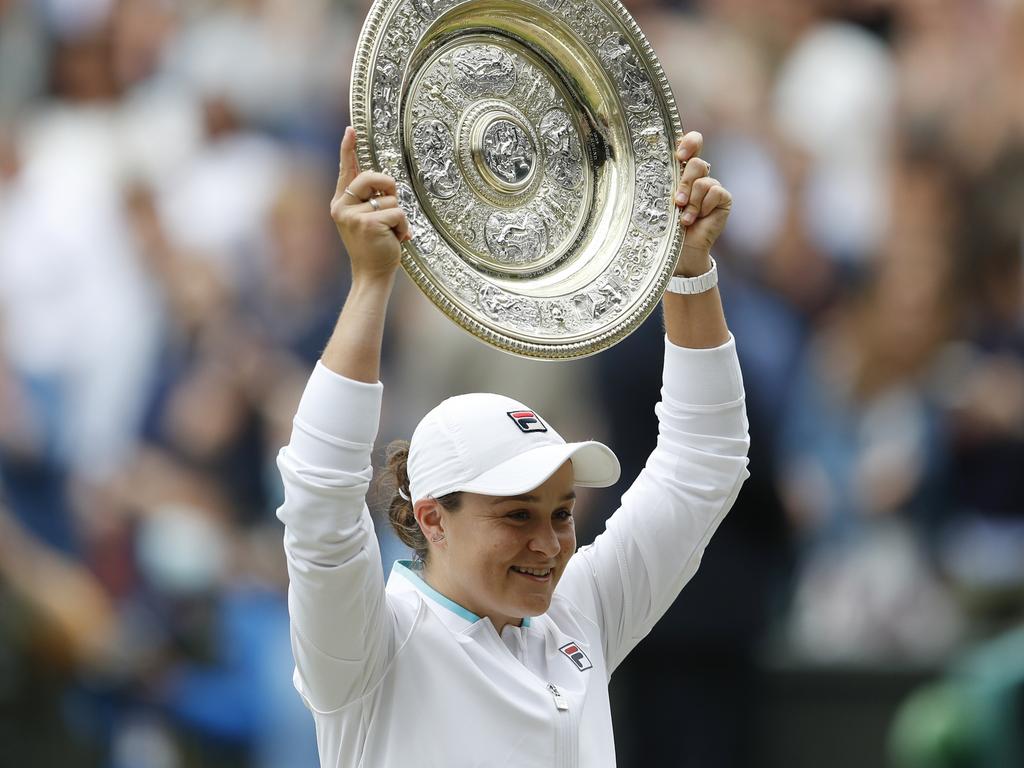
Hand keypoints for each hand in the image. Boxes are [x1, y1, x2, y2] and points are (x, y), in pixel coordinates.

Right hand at [330, 127, 410, 285]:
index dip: (348, 148)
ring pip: (390, 199)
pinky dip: (403, 227)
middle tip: (391, 207)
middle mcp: (342, 206)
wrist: (371, 274)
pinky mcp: (367, 224)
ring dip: (398, 217)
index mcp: (341, 202)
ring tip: (390, 233)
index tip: (351, 129)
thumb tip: (387, 184)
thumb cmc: (373, 246)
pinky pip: (398, 213)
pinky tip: (396, 239)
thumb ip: (370, 200)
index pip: (345, 170)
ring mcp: (353, 215)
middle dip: (388, 187)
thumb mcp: (366, 219)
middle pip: (371, 176)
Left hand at [673, 131, 731, 275]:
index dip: (690, 143)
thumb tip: (649, 163)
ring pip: (704, 180)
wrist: (680, 249)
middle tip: (677, 201)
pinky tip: (697, 219)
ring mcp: (712, 186)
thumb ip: (662, 180)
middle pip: (697, 162)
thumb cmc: (665, 224)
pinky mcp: (723, 198)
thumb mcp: (660, 199)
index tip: (680, 154)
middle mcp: (699, 176)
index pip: (692, 143)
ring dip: (692, 201)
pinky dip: (703, 207)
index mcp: (682, 170)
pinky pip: (716, 192)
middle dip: (685, 183)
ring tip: (684, 218)